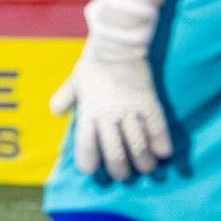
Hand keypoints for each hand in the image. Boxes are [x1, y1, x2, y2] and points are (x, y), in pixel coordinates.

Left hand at [50, 0, 172, 179]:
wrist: (117, 44)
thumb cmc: (94, 63)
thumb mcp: (75, 80)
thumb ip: (65, 97)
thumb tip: (56, 112)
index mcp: (88, 110)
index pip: (86, 144)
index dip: (88, 161)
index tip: (91, 172)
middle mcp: (107, 113)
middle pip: (114, 150)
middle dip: (119, 168)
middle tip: (123, 176)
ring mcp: (129, 109)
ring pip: (137, 143)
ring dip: (143, 161)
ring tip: (146, 169)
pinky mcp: (149, 101)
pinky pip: (157, 127)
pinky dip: (161, 143)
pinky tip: (164, 154)